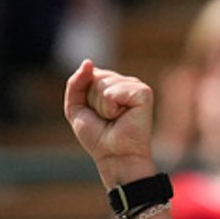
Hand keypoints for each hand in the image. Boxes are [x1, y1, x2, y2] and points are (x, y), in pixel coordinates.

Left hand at [65, 59, 157, 187]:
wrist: (114, 156)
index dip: (85, 97)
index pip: (89, 75)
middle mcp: (125, 82)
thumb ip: (75, 83)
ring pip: (103, 85)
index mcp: (112, 83)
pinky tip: (122, 116)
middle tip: (106, 119)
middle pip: (95, 78)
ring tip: (114, 119)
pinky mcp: (143, 93)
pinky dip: (111, 108)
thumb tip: (88, 62)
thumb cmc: (97, 136)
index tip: (95, 114)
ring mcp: (135, 86)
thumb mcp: (75, 108)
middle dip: (93, 102)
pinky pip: (113, 92)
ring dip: (102, 107)